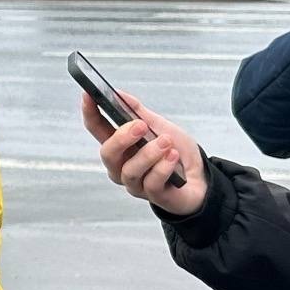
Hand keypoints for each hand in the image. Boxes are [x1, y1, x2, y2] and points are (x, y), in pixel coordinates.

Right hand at [80, 91, 207, 215]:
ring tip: (166, 142)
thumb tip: (118, 93)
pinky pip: (151, 183)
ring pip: (130, 170)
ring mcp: (136, 183)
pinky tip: (173, 157)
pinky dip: (163, 167)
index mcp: (120, 146)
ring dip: (149, 153)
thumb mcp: (158, 125)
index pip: (97, 128)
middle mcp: (122, 166)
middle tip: (140, 126)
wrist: (202, 176)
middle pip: (107, 154)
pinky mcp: (153, 196)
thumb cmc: (176, 151)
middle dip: (121, 138)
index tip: (88, 95)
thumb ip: (138, 112)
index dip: (90, 112)